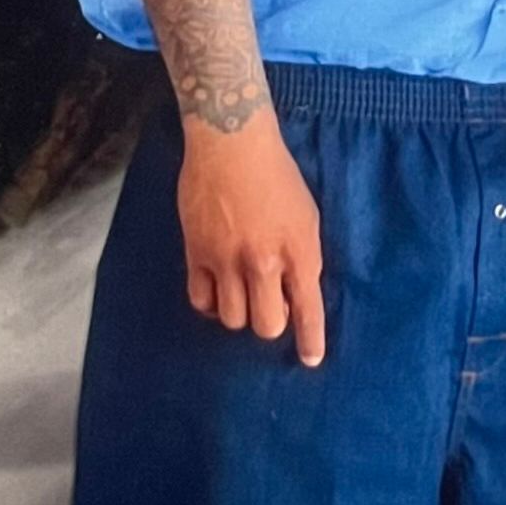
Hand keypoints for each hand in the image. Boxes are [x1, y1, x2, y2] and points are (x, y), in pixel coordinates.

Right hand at [178, 110, 325, 366]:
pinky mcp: (196, 252)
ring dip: (241, 313)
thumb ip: (303, 257)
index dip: (310, 341)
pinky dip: (210, 304)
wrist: (231, 144)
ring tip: (243, 293)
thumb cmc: (277, 175)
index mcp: (299, 250)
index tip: (309, 360)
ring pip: (232, 318)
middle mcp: (262, 262)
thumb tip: (296, 293)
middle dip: (272, 323)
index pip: (308, 310)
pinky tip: (217, 292)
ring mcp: (226, 259)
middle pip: (267, 325)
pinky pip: (200, 300)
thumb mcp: (306, 216)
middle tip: (271, 306)